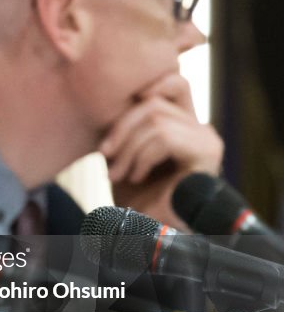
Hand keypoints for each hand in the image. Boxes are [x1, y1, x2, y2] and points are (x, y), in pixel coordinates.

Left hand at [100, 73, 222, 228]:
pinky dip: (141, 157)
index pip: (169, 81)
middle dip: (121, 127)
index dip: (139, 92)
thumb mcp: (120, 150)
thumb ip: (122, 122)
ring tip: (117, 174)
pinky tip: (135, 176)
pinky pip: (164, 137)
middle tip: (105, 156)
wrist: (145, 231)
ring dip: (127, 149)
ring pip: (156, 119)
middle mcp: (199, 126)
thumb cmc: (132, 194)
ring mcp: (206, 138)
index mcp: (182, 121)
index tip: (111, 131)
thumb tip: (106, 93)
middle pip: (155, 99)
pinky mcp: (207, 152)